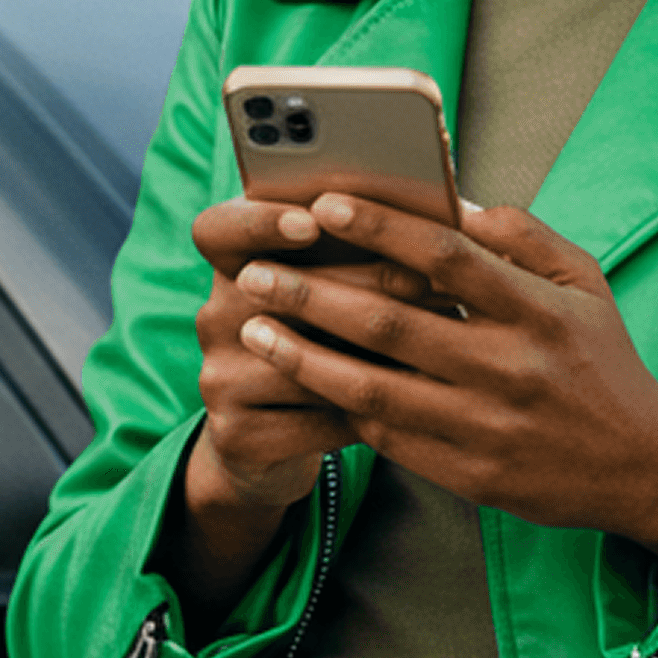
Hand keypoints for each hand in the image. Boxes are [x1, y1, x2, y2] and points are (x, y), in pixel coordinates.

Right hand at [157, 195, 407, 620]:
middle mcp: (215, 315)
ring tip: (435, 349)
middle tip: (426, 280)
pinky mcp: (236, 435)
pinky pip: (313, 420)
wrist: (275, 440)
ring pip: (302, 362)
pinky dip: (365, 414)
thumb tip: (441, 217)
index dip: (260, 221)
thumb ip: (363, 249)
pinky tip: (406, 409)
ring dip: (374, 355)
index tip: (311, 221)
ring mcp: (218, 377)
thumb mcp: (337, 289)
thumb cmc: (331, 340)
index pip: (218, 228)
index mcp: (232, 265)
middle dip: (362, 283)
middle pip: (279, 292)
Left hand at [228, 194, 657, 556]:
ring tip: (252, 330)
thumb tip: (454, 202)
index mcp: (538, 311)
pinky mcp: (468, 473)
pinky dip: (338, 405)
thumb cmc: (602, 363)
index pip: (446, 256)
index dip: (380, 226)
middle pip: (391, 321)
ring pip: (372, 387)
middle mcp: (509, 367)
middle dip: (312, 293)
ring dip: (304, 356)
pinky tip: (302, 380)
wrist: (639, 466)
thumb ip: (523, 237)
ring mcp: (485, 425)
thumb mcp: (585, 284)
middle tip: (255, 271)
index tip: (325, 203)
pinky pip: (387, 435)